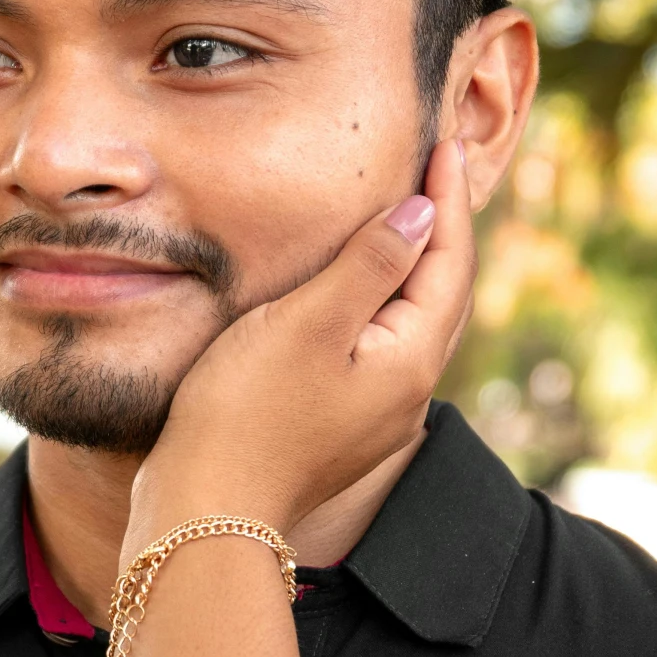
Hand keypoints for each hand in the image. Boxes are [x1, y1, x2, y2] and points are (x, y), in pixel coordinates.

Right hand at [127, 139, 474, 550]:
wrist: (207, 511)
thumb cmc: (246, 412)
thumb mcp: (308, 323)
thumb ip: (369, 264)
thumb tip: (421, 214)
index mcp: (410, 358)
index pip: (449, 261)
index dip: (447, 198)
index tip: (445, 144)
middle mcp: (407, 391)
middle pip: (443, 294)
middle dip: (444, 230)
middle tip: (441, 170)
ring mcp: (377, 417)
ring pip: (413, 325)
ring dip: (416, 269)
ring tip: (411, 222)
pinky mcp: (340, 431)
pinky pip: (381, 351)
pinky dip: (384, 307)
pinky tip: (360, 297)